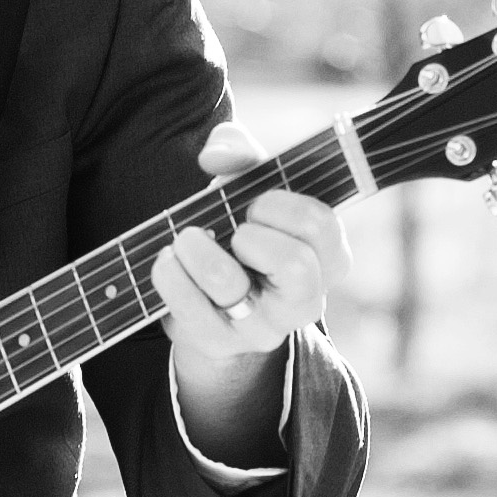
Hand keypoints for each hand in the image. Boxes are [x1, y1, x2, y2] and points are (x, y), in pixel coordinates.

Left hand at [153, 120, 346, 365]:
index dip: (280, 205)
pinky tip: (168, 260)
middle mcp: (306, 300)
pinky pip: (190, 307)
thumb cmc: (240, 231)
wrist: (209, 298)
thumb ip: (240, 153)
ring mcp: (264, 328)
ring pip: (230, 284)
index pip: (321, 226)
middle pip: (295, 264)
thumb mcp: (249, 187)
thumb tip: (216, 156)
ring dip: (197, 248)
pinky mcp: (220, 343)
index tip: (256, 203)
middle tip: (233, 228)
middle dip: (251, 232)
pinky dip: (170, 274)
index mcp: (328, 257)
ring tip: (187, 238)